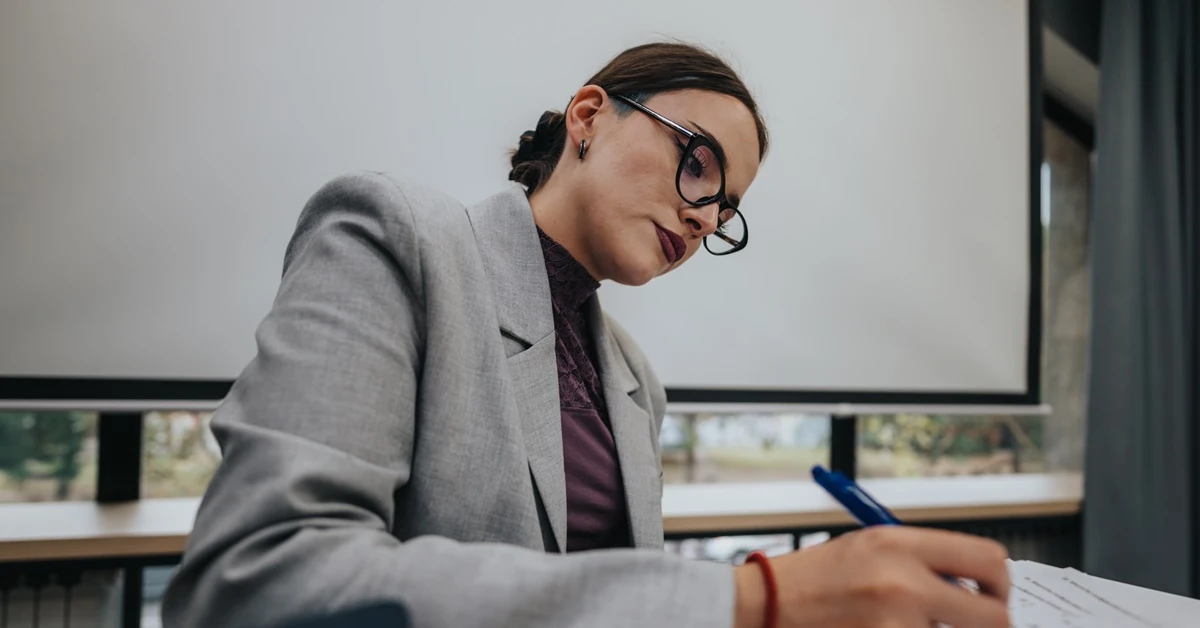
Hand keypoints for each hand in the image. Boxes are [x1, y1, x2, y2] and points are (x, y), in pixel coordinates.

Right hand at [733, 527, 1009, 627]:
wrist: (767, 604)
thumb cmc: (813, 577)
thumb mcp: (869, 547)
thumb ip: (922, 561)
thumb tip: (973, 587)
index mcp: (900, 543)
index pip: (987, 560)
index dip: (999, 583)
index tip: (991, 595)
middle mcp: (904, 582)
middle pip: (993, 615)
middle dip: (989, 623)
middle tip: (972, 624)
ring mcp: (897, 624)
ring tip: (906, 623)